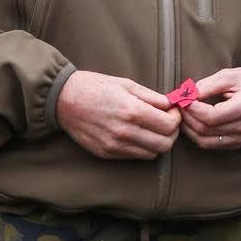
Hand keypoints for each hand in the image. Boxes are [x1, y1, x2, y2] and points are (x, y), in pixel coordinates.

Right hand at [55, 70, 180, 159]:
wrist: (64, 100)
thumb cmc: (96, 87)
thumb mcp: (127, 84)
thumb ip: (152, 97)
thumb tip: (171, 105)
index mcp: (132, 111)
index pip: (169, 125)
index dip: (176, 118)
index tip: (173, 111)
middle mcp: (125, 132)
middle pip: (165, 144)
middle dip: (172, 133)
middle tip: (167, 121)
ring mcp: (115, 146)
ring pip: (152, 154)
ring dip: (158, 142)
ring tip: (153, 128)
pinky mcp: (107, 153)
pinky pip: (135, 156)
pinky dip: (143, 148)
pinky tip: (139, 134)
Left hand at [181, 66, 240, 149]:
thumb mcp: (230, 75)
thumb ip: (208, 85)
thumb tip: (187, 95)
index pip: (211, 117)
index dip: (192, 109)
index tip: (183, 99)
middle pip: (206, 130)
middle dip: (187, 117)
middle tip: (179, 105)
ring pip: (206, 141)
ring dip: (189, 129)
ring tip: (183, 114)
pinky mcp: (238, 143)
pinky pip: (212, 145)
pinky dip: (198, 136)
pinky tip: (193, 123)